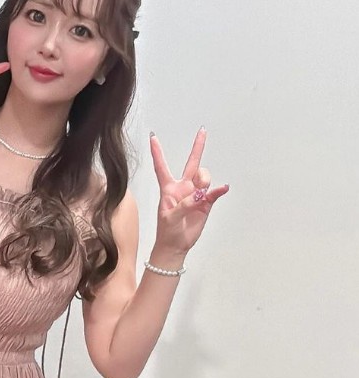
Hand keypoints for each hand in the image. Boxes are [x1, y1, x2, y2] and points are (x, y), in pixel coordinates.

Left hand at [149, 129, 228, 255]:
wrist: (176, 246)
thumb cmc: (167, 232)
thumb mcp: (170, 218)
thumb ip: (184, 205)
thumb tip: (199, 195)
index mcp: (168, 189)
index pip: (161, 167)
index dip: (157, 152)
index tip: (153, 137)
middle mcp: (183, 188)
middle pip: (191, 163)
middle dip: (198, 147)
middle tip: (202, 131)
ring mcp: (195, 194)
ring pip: (204, 176)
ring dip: (204, 179)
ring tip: (201, 193)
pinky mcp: (206, 203)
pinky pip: (214, 192)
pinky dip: (218, 190)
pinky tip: (222, 189)